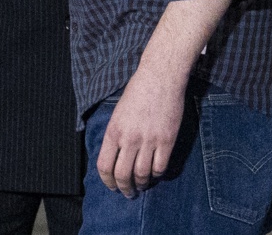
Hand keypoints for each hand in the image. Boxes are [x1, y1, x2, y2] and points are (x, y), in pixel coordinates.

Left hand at [96, 64, 186, 197]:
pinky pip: (160, 167)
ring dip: (141, 184)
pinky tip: (155, 174)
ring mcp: (149, 141)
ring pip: (142, 175)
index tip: (111, 187)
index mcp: (113, 131)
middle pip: (123, 175)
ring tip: (142, 186)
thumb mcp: (117, 113)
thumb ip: (116, 135)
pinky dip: (157, 174)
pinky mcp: (166, 141)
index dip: (107, 181)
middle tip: (128, 193)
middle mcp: (129, 139)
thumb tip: (114, 156)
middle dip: (124, 189)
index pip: (104, 166)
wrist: (159, 79)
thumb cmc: (137, 93)